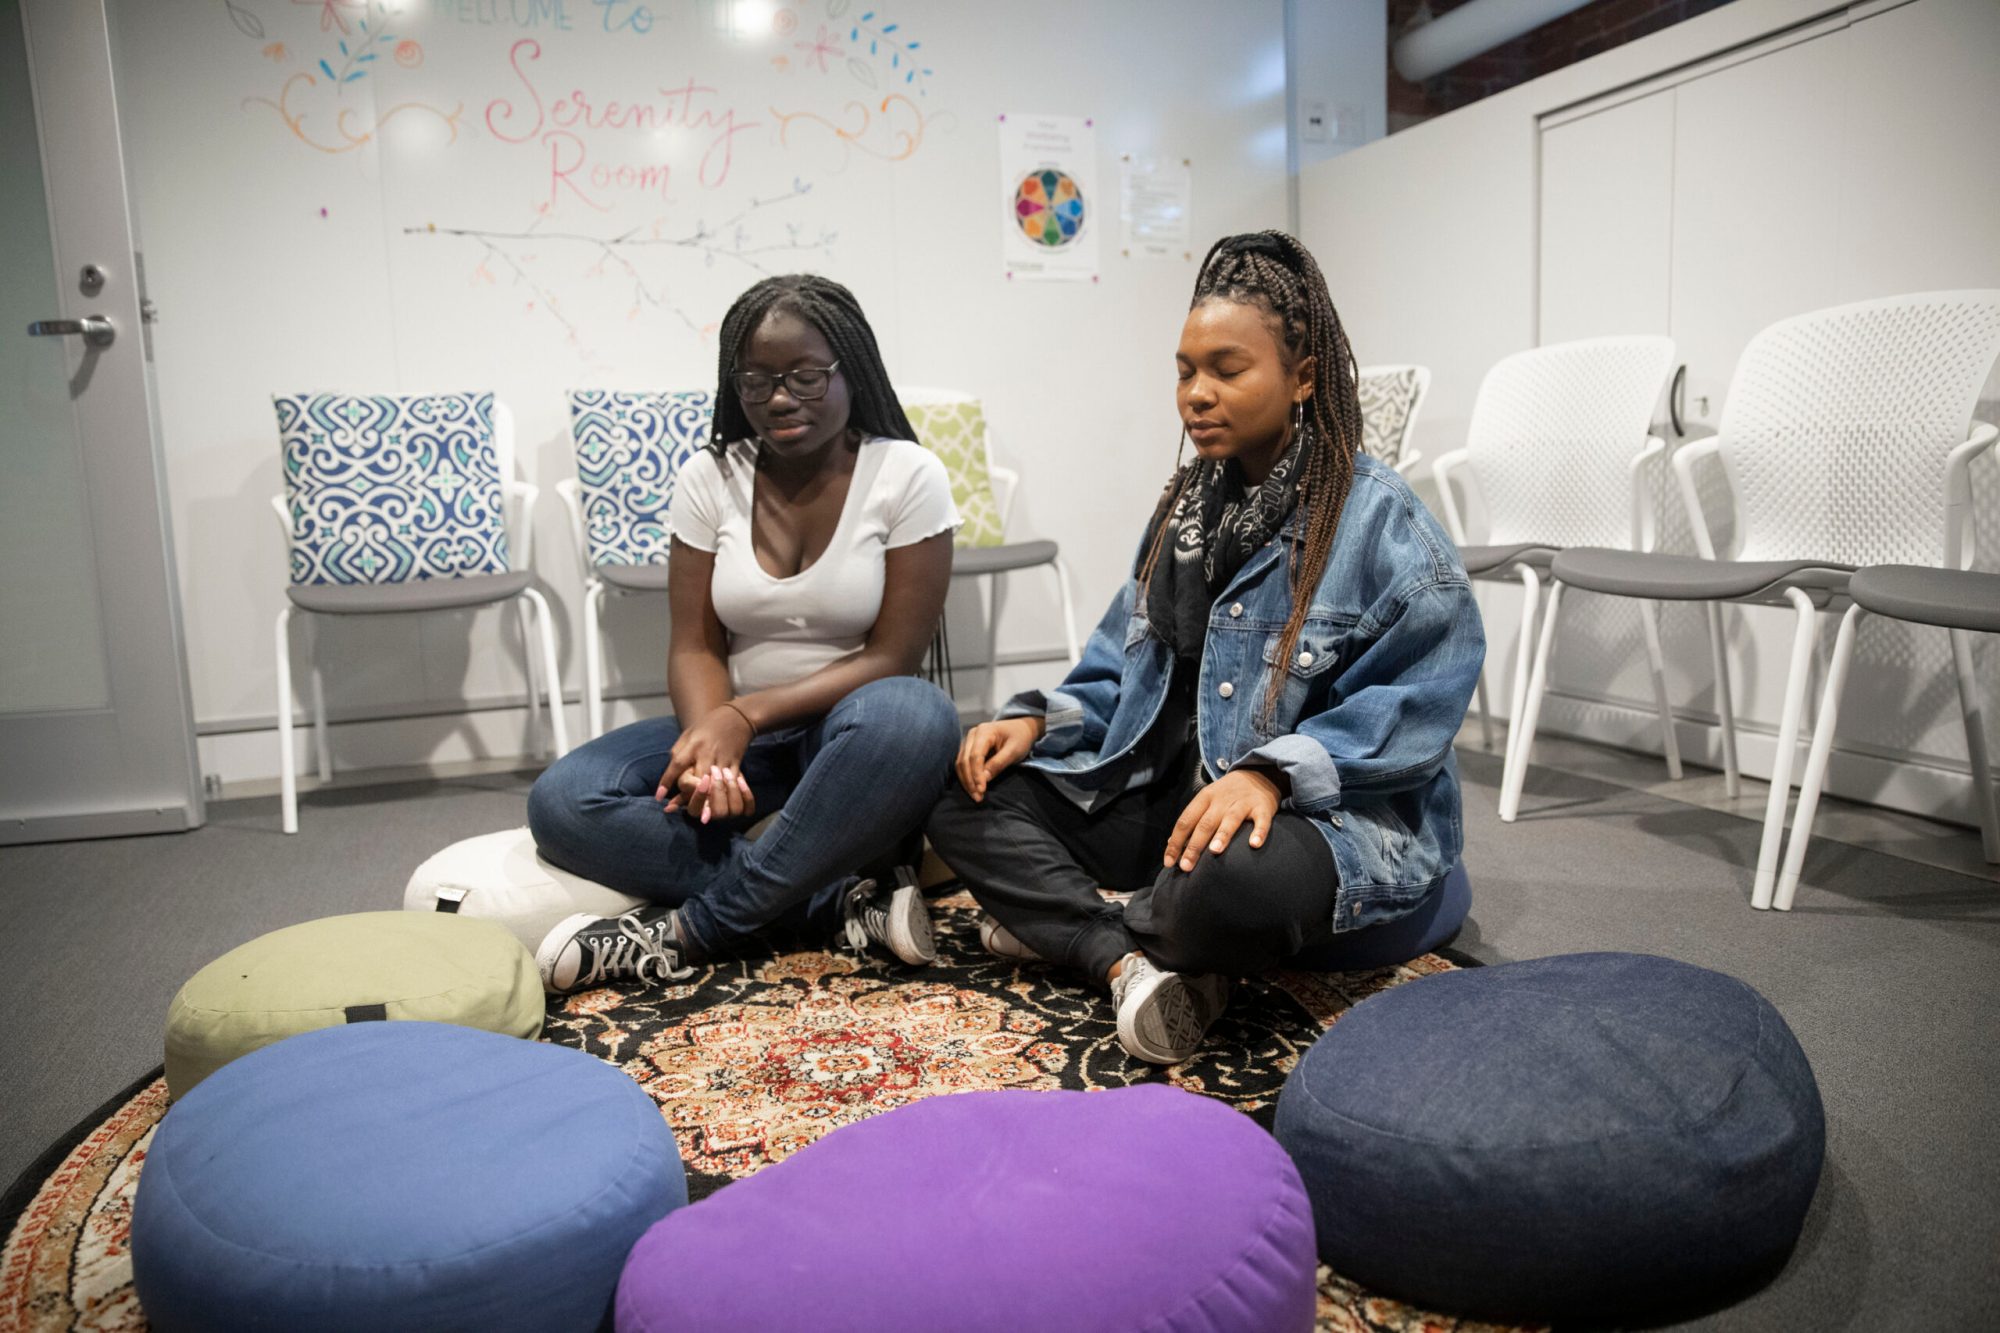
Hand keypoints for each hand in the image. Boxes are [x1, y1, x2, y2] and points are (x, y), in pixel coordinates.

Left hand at [658, 706, 754, 820]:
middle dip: (693, 797)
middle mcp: (707, 754)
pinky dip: (730, 798)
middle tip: (688, 812)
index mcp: (693, 745)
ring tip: (706, 816)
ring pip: (718, 787)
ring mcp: (723, 760)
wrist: (737, 717)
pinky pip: (734, 785)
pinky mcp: (736, 765)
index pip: (677, 764)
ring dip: (713, 802)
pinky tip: (725, 807)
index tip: (659, 798)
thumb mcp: (688, 734)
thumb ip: (677, 754)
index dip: (667, 781)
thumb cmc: (707, 726)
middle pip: (699, 780)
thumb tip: (670, 779)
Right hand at [955, 717, 1044, 801]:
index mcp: (984, 731)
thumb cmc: (1020, 738)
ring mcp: (969, 741)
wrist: (1021, 728)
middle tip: (977, 797)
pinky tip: (973, 788)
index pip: (975, 755)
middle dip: (969, 780)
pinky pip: (963, 764)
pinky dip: (966, 777)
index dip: (976, 774)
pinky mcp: (969, 748)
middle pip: (964, 760)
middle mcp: (973, 734)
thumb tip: (984, 778)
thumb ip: (999, 763)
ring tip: (975, 796)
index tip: (982, 790)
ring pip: (960, 763)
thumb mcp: (1014, 750)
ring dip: (966, 781)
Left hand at [1163, 768, 1286, 872]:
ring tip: (1215, 851)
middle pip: (1205, 823)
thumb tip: (1171, 844)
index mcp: (1204, 798)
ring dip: (1222, 835)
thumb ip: (1191, 822)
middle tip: (1186, 867)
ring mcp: (1242, 803)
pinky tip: (1254, 844)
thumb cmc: (1227, 795)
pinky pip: (1261, 821)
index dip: (1176, 842)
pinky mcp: (1262, 807)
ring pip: (1230, 819)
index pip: (1185, 821)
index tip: (1169, 862)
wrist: (1258, 773)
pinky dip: (1259, 832)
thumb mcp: (1206, 802)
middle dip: (1194, 846)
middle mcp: (1222, 800)